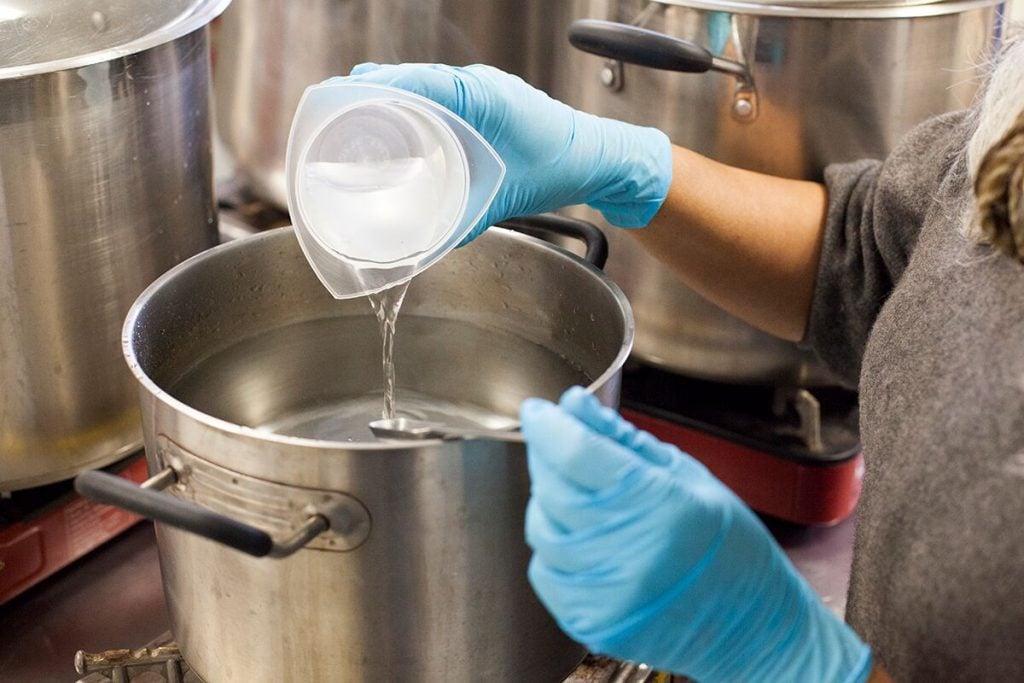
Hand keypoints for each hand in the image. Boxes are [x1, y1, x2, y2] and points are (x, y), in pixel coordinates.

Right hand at [333, 64, 671, 240]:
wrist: (601, 159)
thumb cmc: (562, 168)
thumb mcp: (506, 200)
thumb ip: (463, 222)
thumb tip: (426, 247)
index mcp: (478, 97)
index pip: (410, 80)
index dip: (369, 90)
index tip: (337, 103)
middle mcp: (475, 86)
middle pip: (407, 78)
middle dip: (369, 96)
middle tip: (338, 124)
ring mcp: (481, 92)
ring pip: (421, 86)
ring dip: (391, 101)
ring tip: (359, 129)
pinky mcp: (486, 104)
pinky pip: (439, 97)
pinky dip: (414, 108)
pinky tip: (402, 133)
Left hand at [519, 387, 871, 681]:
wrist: (754, 624)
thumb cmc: (730, 546)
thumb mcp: (686, 475)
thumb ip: (622, 438)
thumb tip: (576, 405)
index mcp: (660, 503)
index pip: (576, 453)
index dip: (548, 425)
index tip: (538, 411)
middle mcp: (632, 551)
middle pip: (553, 488)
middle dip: (546, 457)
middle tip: (557, 445)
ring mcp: (610, 592)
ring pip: (542, 530)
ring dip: (548, 504)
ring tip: (580, 496)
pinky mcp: (595, 622)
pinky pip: (545, 573)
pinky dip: (553, 549)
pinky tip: (582, 538)